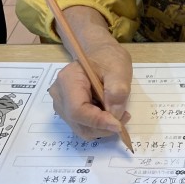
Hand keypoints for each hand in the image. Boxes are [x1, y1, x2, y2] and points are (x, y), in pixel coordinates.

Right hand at [48, 8, 132, 140]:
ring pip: (82, 128)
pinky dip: (99, 126)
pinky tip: (110, 113)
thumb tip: (114, 114)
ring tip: (119, 113)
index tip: (119, 125)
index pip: (77, 110)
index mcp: (68, 80)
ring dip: (103, 128)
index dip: (98, 121)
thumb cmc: (108, 58)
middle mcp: (60, 95)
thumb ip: (117, 90)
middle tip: (124, 117)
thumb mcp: (119, 68)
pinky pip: (84, 127)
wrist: (99, 55)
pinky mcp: (69, 112)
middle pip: (79, 122)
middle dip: (103, 126)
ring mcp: (62, 105)